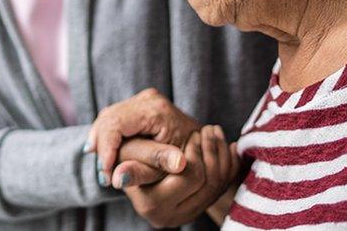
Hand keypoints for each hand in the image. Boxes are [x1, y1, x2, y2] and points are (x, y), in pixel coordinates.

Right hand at [86, 88, 199, 183]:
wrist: (204, 143)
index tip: (105, 173)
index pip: (115, 124)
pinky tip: (106, 153)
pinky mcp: (141, 104)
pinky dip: (108, 135)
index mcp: (155, 110)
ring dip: (101, 141)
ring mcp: (144, 99)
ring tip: (103, 166)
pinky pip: (115, 117)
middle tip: (102, 174)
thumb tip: (117, 179)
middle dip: (101, 145)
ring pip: (109, 116)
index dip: (105, 149)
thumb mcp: (166, 167)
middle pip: (109, 118)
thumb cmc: (188, 157)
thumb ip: (143, 170)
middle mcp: (148, 98)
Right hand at [120, 126, 239, 227]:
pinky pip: (224, 185)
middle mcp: (170, 216)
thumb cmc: (131, 153)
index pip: (189, 175)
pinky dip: (227, 162)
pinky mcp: (199, 208)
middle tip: (203, 130)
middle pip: (207, 180)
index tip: (195, 134)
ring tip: (212, 132)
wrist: (141, 166)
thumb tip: (119, 178)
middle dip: (208, 150)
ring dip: (219, 152)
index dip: (194, 152)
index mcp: (151, 203)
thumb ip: (139, 162)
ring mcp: (186, 214)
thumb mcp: (134, 153)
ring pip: (218, 182)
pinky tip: (223, 145)